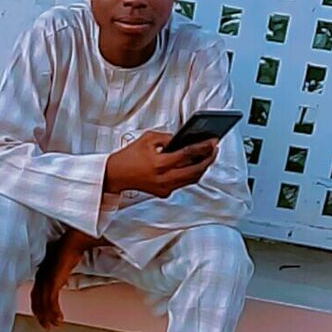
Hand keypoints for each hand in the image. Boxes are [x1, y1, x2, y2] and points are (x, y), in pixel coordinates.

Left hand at [30, 230, 103, 329]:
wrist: (72, 242)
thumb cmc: (69, 251)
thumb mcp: (61, 267)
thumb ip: (59, 276)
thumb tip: (62, 283)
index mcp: (41, 274)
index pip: (36, 295)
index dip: (38, 307)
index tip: (43, 317)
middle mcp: (40, 277)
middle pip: (37, 301)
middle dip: (41, 316)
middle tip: (47, 327)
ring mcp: (45, 279)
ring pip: (44, 303)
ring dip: (49, 316)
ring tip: (54, 325)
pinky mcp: (52, 281)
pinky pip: (51, 300)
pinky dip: (54, 311)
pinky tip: (59, 318)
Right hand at [104, 131, 218, 197]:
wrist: (116, 174)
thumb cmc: (129, 156)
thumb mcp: (148, 139)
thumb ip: (168, 138)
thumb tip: (184, 140)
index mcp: (160, 163)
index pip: (188, 154)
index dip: (203, 147)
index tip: (213, 141)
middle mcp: (164, 178)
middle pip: (196, 170)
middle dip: (209, 159)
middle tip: (215, 148)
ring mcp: (165, 188)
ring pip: (192, 179)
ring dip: (202, 167)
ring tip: (209, 156)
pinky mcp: (164, 193)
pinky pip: (183, 183)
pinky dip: (191, 174)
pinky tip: (196, 165)